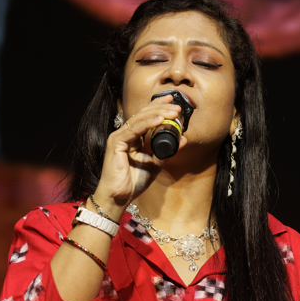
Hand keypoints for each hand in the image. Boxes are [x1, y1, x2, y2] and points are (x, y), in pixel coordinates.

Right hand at [92, 95, 186, 213]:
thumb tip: (183, 139)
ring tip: (172, 111)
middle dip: (160, 107)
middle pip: (142, 114)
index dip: (158, 108)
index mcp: (132, 138)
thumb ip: (167, 151)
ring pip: (139, 119)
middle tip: (176, 105)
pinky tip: (159, 120)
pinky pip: (134, 130)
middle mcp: (124, 135)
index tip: (173, 103)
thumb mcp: (155, 164)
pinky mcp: (115, 143)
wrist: (119, 197)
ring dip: (157, 113)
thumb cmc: (133, 183)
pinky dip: (147, 123)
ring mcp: (118, 137)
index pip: (145, 117)